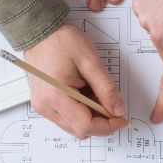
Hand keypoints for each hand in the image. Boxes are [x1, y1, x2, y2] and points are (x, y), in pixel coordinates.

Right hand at [24, 23, 127, 138]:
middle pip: (80, 130)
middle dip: (100, 121)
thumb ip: (107, 89)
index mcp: (56, 96)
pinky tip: (84, 94)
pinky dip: (80, 112)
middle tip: (111, 104)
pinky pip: (66, 118)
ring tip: (94, 93)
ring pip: (74, 126)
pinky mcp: (43, 104)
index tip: (121, 119)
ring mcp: (43, 107)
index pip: (86, 126)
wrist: (41, 32)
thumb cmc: (61, 42)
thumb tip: (118, 110)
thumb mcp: (91, 62)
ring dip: (90, 117)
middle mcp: (46, 106)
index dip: (108, 126)